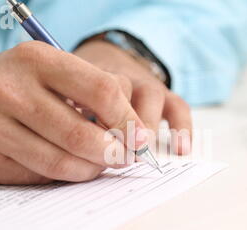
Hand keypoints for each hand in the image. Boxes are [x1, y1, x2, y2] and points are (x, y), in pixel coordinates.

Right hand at [0, 41, 147, 183]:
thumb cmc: (22, 90)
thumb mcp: (54, 77)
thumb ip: (93, 98)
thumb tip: (135, 136)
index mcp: (39, 59)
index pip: (101, 90)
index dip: (127, 120)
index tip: (141, 138)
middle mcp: (12, 86)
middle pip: (82, 133)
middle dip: (114, 152)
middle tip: (126, 158)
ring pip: (62, 159)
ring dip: (91, 169)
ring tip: (101, 165)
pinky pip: (40, 172)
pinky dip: (66, 175)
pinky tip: (74, 168)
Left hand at [74, 39, 191, 154]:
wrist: (108, 59)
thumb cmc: (83, 91)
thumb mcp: (66, 96)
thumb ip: (65, 115)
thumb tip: (65, 148)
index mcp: (89, 76)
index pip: (91, 92)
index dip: (89, 118)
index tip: (84, 143)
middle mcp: (119, 76)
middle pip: (121, 90)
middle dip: (118, 126)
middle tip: (114, 153)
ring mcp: (144, 84)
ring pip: (150, 96)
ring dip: (145, 126)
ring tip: (140, 154)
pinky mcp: (165, 94)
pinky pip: (178, 106)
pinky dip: (181, 128)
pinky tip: (180, 149)